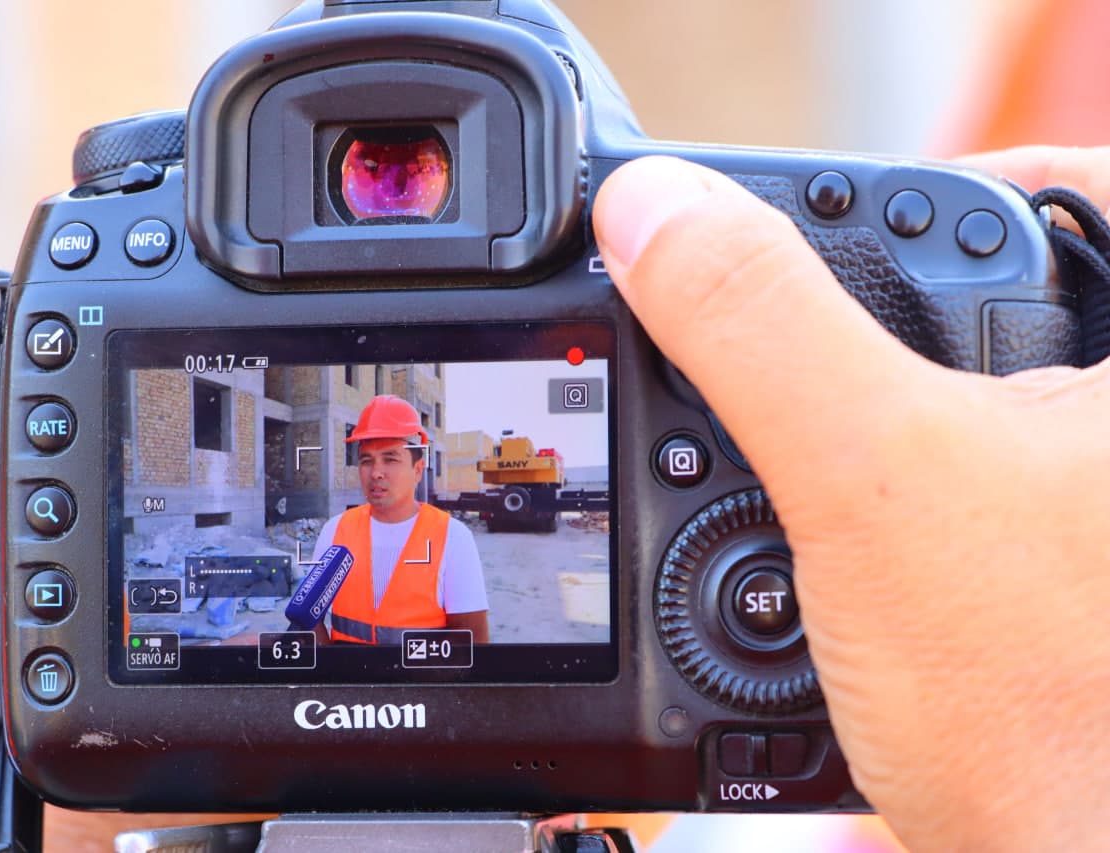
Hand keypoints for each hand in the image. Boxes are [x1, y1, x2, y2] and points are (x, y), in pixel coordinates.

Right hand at [593, 150, 1109, 851]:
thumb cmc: (1058, 726)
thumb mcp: (872, 482)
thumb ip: (757, 325)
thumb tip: (655, 213)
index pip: (1074, 187)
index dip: (955, 177)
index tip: (847, 220)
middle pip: (1010, 290)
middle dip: (893, 311)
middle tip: (813, 348)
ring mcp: (1087, 506)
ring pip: (978, 388)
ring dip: (879, 402)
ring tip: (812, 448)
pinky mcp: (1059, 563)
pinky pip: (969, 471)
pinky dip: (895, 475)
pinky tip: (841, 522)